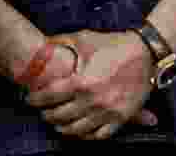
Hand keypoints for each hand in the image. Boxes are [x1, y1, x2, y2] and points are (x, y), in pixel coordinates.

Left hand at [26, 30, 159, 139]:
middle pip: (59, 116)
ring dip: (62, 128)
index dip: (34, 99)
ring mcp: (107, 112)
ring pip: (76, 130)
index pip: (48, 97)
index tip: (30, 99)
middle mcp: (91, 101)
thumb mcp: (85, 38)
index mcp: (80, 82)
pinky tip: (80, 130)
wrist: (146, 53)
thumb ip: (62, 42)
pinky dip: (86, 135)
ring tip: (57, 123)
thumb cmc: (115, 44)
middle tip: (42, 111)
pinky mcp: (120, 117)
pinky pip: (99, 135)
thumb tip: (44, 44)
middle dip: (46, 115)